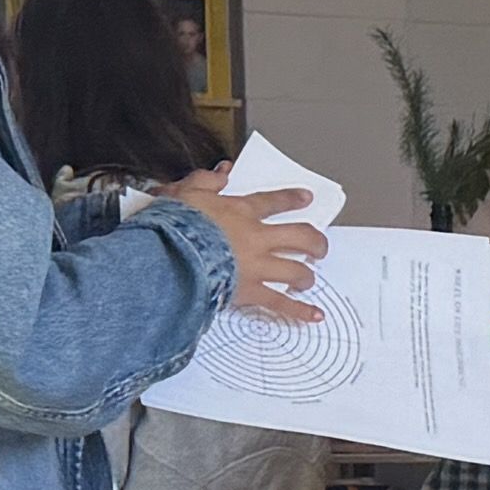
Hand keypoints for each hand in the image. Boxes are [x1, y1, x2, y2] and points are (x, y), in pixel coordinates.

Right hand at [168, 174, 328, 324]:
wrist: (170, 255)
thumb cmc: (174, 225)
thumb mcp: (186, 192)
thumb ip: (206, 180)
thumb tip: (223, 173)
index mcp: (241, 212)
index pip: (272, 202)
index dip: (292, 199)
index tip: (307, 199)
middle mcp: (257, 239)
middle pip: (301, 237)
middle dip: (315, 243)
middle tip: (319, 248)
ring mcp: (258, 267)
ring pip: (296, 271)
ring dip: (306, 276)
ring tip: (308, 280)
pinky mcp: (252, 292)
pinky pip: (280, 303)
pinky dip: (300, 311)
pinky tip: (316, 316)